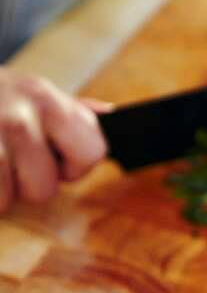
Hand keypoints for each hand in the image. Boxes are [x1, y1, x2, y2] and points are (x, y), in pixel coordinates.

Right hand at [0, 70, 108, 211]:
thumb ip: (71, 111)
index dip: (74, 165)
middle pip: (45, 188)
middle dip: (26, 183)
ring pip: (8, 200)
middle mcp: (19, 117)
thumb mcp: (29, 92)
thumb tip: (110, 115)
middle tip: (8, 158)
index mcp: (47, 100)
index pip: (92, 152)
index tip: (54, 157)